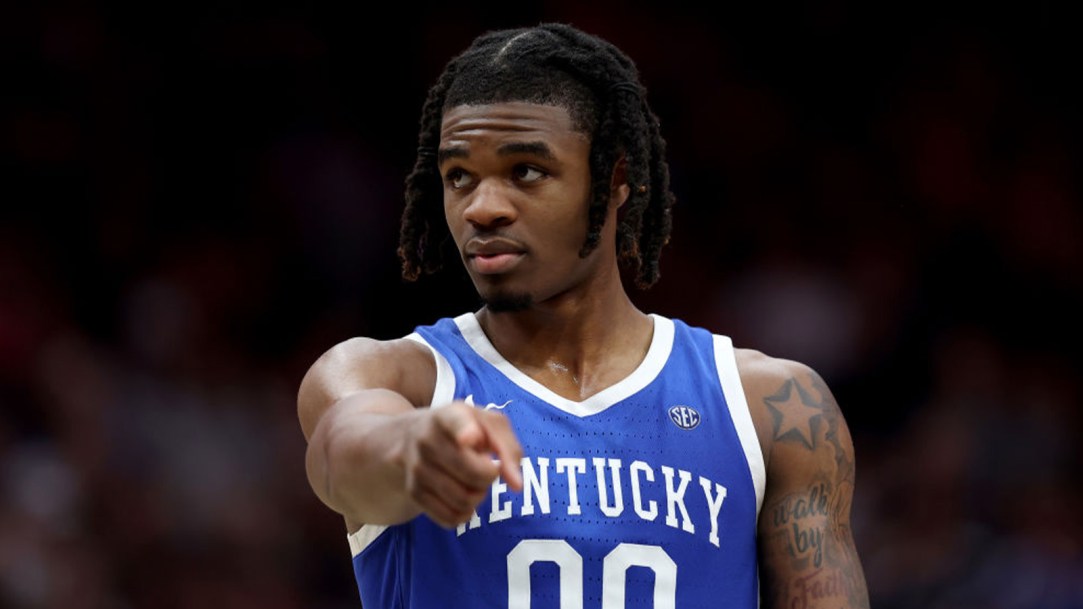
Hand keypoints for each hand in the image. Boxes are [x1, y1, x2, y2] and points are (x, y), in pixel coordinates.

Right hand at [402, 402, 522, 527]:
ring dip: (478, 496)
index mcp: (449, 416)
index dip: (465, 431)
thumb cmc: (464, 429)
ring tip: (471, 480)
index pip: (455, 422)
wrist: (411, 437)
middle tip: (485, 467)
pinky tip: (460, 496)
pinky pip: (451, 518)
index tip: (471, 438)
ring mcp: (417, 467)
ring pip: (464, 500)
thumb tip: (516, 485)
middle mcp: (427, 439)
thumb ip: (509, 449)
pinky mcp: (413, 492)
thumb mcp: (488, 425)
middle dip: (490, 476)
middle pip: (475, 474)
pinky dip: (464, 513)